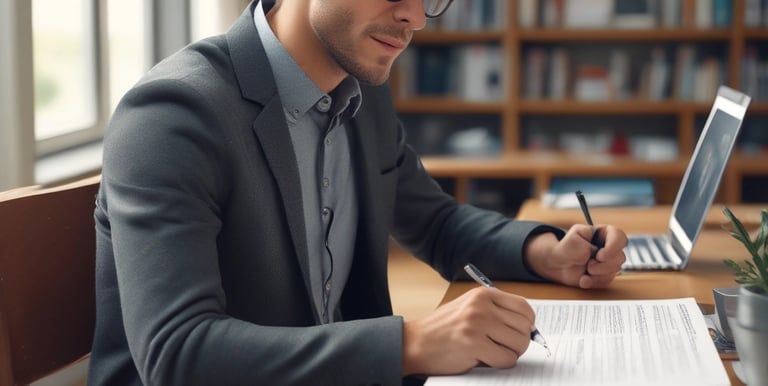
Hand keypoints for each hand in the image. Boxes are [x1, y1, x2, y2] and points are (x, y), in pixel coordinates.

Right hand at [402, 287, 534, 375]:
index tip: (518, 333)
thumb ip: (495, 312)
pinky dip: (500, 364)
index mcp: (483, 294)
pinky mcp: (474, 344)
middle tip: (502, 347)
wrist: (415, 343)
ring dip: (510, 354)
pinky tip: (484, 359)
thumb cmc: (443, 329)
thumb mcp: (469, 309)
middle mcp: (481, 305)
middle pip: (524, 327)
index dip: (527, 325)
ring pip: (519, 343)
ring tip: (492, 352)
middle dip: (518, 342)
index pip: (524, 307)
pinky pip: (506, 359)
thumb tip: (528, 327)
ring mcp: (477, 323)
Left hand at [525, 225, 626, 288]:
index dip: (613, 247)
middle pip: (620, 257)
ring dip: (598, 274)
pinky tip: (583, 279)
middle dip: (603, 265)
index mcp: (604, 233)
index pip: (619, 236)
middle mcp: (609, 247)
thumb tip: (596, 253)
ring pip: (615, 270)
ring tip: (585, 270)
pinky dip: (594, 282)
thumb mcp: (571, 240)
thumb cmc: (565, 248)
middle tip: (589, 266)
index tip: (600, 256)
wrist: (558, 264)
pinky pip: (607, 281)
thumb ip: (584, 244)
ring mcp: (609, 262)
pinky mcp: (605, 275)